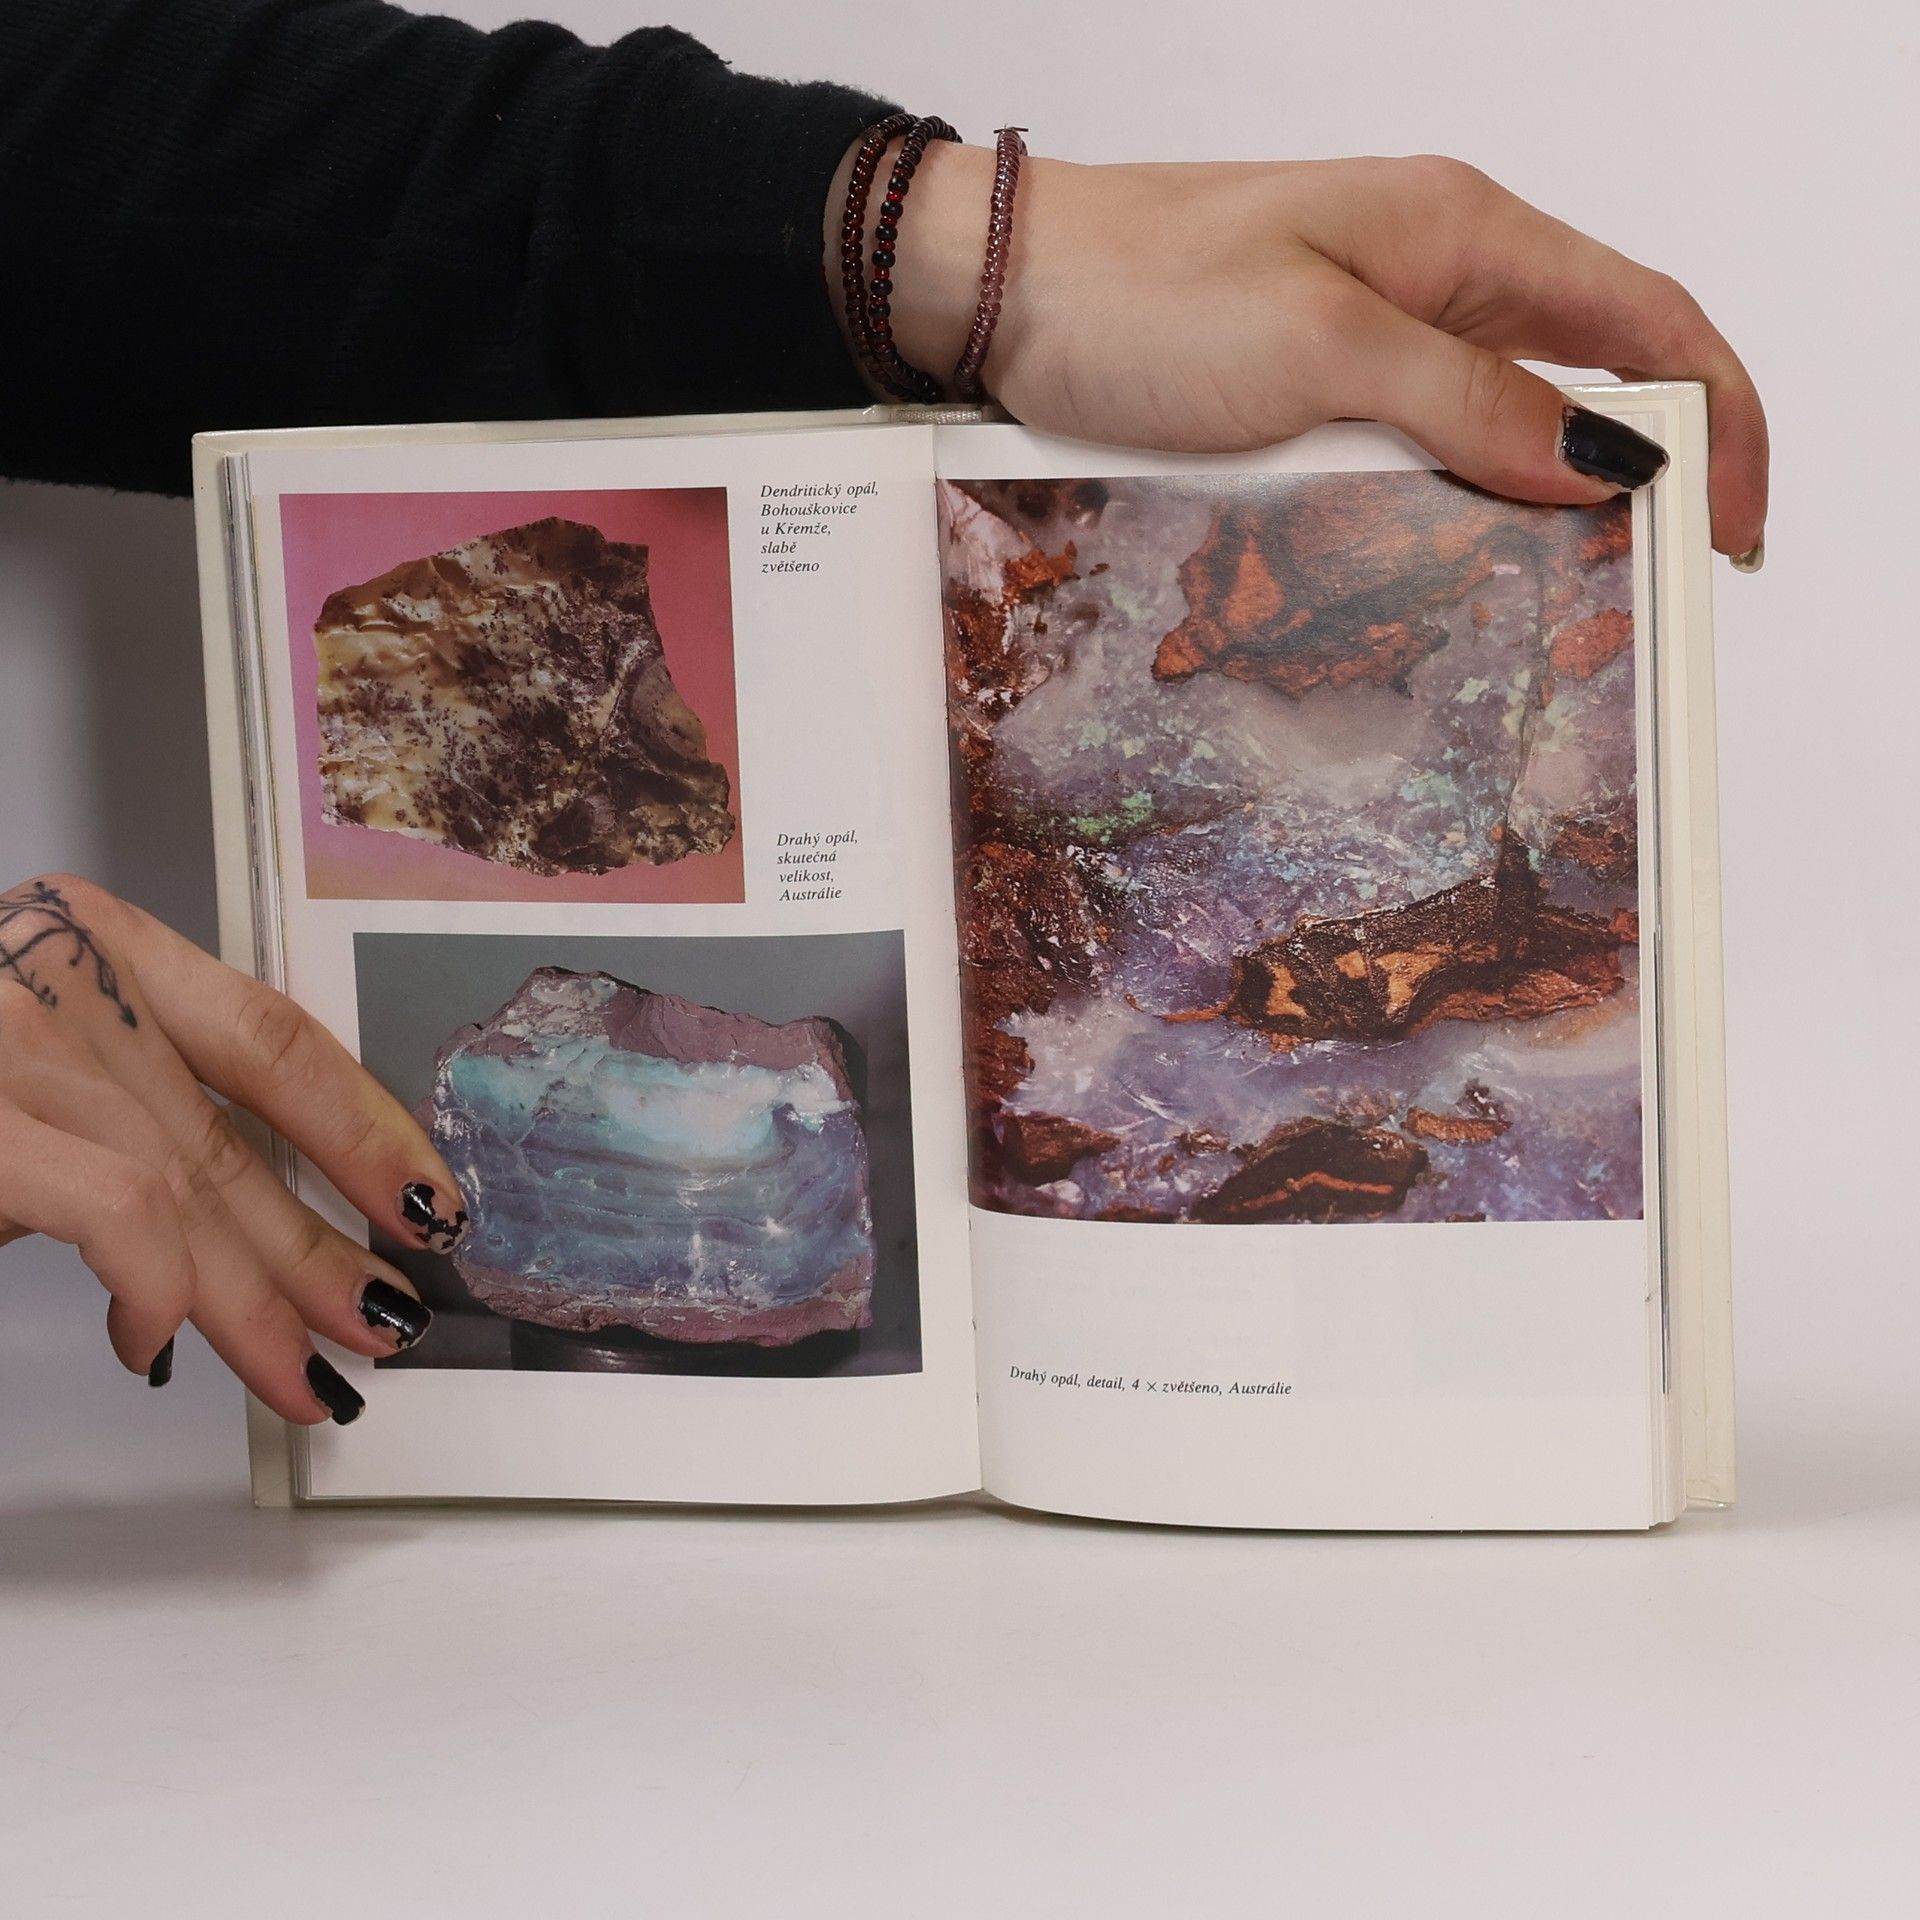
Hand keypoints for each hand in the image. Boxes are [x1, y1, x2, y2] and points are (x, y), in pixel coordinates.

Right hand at [0, 875, 463, 1421]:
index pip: (273, 1036)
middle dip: (318, 1246)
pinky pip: (114, 1207)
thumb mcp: (29, 1062)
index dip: (365, 1128)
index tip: (429, 1201)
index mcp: (87, 937)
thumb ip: (119, 1112)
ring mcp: (5, 1041)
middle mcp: (55, 972)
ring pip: (188, 1182)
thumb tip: (225, 1233)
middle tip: (383, 1325)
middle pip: (234, 1129)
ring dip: (255, 1298)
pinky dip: (154, 1286)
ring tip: (308, 1376)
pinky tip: (153, 1346)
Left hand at [848, 146, 1766, 562]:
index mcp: (1465, 235)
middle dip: (1638, 480)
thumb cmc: (1139, 288)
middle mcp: (1435, 277)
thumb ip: (1465, 400)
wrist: (1000, 290)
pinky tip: (1450, 571)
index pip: (1648, 321)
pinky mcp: (1314, 385)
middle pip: (1587, 379)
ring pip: (1501, 424)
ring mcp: (1373, 333)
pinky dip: (1453, 507)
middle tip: (1645, 593)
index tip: (1733, 528)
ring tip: (1560, 602)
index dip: (1720, 421)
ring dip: (1540, 507)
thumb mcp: (1321, 345)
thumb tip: (1599, 459)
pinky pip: (1418, 448)